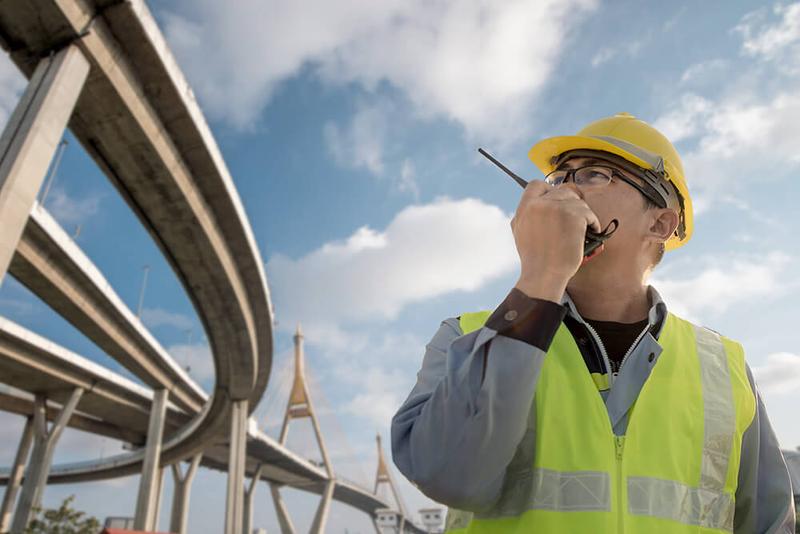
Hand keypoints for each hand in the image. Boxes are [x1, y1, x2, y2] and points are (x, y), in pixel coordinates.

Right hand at [511, 181, 601, 301]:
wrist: (543, 275)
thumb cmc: (535, 259)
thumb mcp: (520, 232)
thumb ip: (527, 214)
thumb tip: (538, 201)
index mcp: (525, 208)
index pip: (536, 184)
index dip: (549, 189)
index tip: (558, 200)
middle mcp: (538, 204)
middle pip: (561, 190)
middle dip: (571, 202)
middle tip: (578, 215)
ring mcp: (556, 207)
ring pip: (577, 201)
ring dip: (583, 213)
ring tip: (585, 228)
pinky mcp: (573, 215)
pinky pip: (589, 212)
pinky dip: (593, 222)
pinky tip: (592, 232)